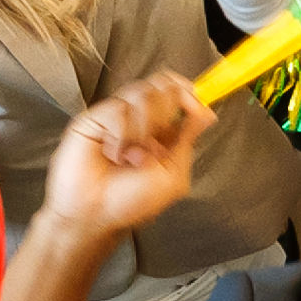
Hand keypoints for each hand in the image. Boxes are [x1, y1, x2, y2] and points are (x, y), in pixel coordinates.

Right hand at [41, 74, 214, 242]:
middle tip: (155, 138)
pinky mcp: (93, 118)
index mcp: (161, 131)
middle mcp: (139, 120)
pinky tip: (113, 153)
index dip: (186, 91)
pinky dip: (120, 135)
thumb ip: (188, 139)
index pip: (176, 92)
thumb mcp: (173, 175)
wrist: (95, 215)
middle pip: (161, 85)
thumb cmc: (130, 203)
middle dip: (164, 112)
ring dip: (143, 129)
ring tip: (131, 155)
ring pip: (141, 92)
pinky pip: (118, 109)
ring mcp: (116, 117)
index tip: (192, 102)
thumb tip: (207, 113)